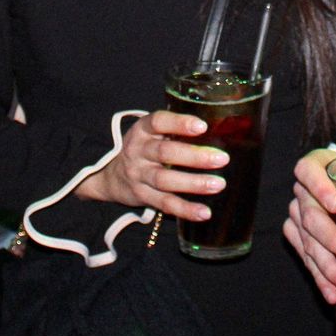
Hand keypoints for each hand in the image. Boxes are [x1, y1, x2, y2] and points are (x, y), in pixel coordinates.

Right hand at [75, 110, 227, 221]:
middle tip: (222, 159)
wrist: (113, 176)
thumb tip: (219, 130)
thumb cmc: (145, 149)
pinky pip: (164, 204)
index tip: (202, 126)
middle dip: (195, 156)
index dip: (179, 123)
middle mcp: (138, 151)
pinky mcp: (142, 196)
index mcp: (142, 130)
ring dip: (193, 183)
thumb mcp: (153, 134)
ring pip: (165, 180)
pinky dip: (185, 209)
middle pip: (165, 153)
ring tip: (218, 184)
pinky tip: (204, 212)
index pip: (158, 122)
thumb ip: (176, 130)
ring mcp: (139, 175)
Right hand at [283, 149, 335, 303]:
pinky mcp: (296, 233)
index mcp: (318, 165)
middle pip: (311, 216)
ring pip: (308, 242)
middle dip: (335, 240)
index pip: (308, 171)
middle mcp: (303, 190)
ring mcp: (297, 213)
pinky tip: (333, 292)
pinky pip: (304, 257)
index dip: (319, 188)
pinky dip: (320, 277)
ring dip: (330, 267)